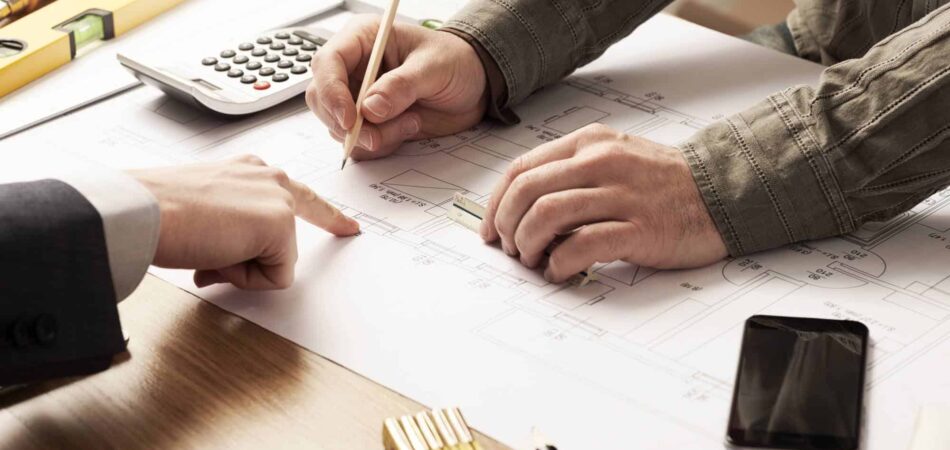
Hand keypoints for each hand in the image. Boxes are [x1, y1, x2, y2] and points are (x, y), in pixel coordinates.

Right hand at [128, 156, 359, 289]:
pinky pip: (275, 276)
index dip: (328, 216)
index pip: (299, 195)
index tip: (349, 226)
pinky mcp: (279, 224)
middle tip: (264, 242)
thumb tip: (222, 265)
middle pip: (291, 234)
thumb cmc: (158, 211)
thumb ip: (229, 231)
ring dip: (241, 268)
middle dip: (253, 258)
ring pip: (278, 260)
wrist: (143, 210)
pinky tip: (216, 257)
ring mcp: (277, 199)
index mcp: (250, 170)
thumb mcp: (204, 213)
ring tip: (206, 250)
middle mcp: (269, 177)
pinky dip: (244, 278)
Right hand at [307, 15, 487, 158]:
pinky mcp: (370, 122)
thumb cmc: (455, 61)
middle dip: (347, 124)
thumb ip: (402, 86)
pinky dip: (381, 145)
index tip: (350, 119)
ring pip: (338, 126)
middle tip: (378, 136)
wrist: (475, 85)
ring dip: (373, 136)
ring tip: (411, 122)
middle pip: (322, 99)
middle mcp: (354, 69)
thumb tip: (369, 108)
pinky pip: (358, 143)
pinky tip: (409, 127)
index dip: (332, 92)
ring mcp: (359, 98)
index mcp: (363, 40)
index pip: (327, 63)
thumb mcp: (434, 67)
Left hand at [481, 124, 727, 281]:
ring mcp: (621, 195)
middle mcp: (602, 163)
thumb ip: (572, 173)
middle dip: (506, 225)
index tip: (491, 228)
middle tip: (510, 248)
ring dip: (527, 244)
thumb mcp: (615, 157)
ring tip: (532, 260)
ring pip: (547, 214)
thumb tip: (523, 209)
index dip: (496, 203)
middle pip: (527, 190)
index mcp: (590, 143)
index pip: (521, 168)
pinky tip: (559, 272)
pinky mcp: (639, 228)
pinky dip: (559, 263)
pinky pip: (582, 245)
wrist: (723, 193)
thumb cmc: (665, 182)